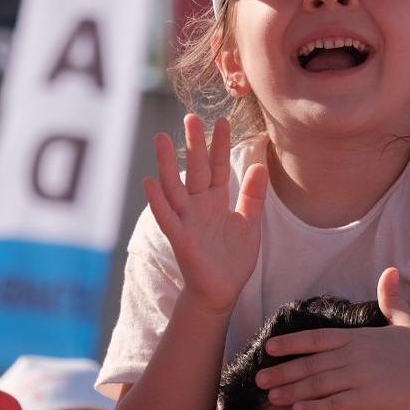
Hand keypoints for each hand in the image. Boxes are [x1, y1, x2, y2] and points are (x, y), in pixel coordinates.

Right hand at [142, 114, 267, 314]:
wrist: (221, 292)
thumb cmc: (232, 259)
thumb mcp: (249, 223)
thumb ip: (253, 196)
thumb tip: (260, 165)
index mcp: (215, 200)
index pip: (217, 166)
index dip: (219, 146)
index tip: (222, 121)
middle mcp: (197, 206)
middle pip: (194, 170)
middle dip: (194, 145)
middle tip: (191, 117)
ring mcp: (186, 221)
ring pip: (174, 187)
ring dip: (166, 164)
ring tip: (161, 139)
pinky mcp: (180, 239)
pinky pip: (167, 218)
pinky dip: (158, 201)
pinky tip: (149, 182)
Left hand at [254, 267, 409, 409]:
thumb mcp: (407, 320)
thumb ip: (392, 299)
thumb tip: (391, 271)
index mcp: (359, 338)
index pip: (316, 339)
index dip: (291, 344)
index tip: (268, 348)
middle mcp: (354, 356)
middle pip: (310, 364)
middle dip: (283, 371)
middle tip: (259, 380)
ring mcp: (360, 378)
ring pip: (317, 385)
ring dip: (292, 391)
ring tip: (270, 398)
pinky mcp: (370, 400)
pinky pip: (336, 405)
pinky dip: (315, 409)